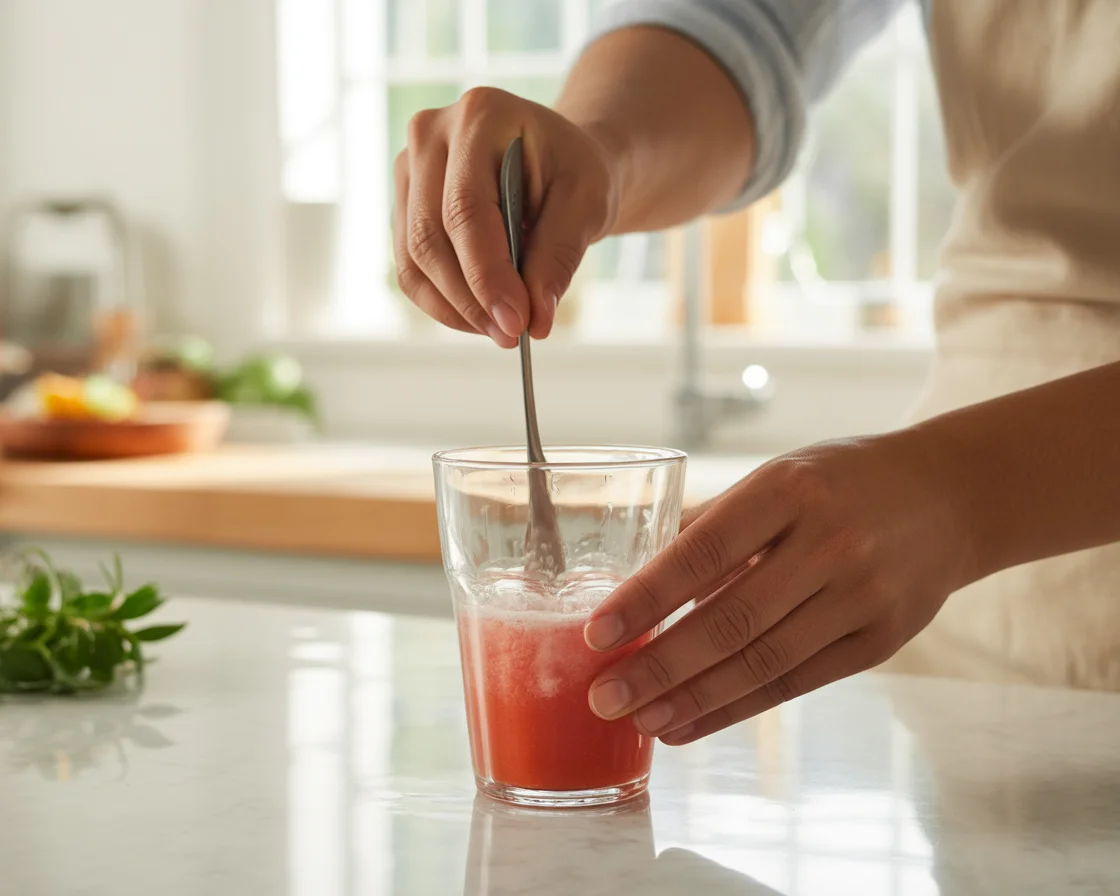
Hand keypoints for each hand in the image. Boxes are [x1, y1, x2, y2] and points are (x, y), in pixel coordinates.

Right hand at [393, 88, 621, 345]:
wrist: (558, 159)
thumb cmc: (575, 172)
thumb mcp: (588, 204)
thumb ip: (558, 256)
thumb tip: (534, 320)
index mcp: (480, 115)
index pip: (466, 209)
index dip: (487, 274)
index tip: (516, 323)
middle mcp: (430, 135)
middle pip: (431, 238)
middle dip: (472, 299)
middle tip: (513, 336)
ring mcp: (409, 169)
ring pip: (414, 260)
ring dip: (457, 309)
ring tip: (503, 331)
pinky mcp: (404, 205)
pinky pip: (411, 269)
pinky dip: (445, 304)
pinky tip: (481, 317)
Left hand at [583, 432, 974, 743]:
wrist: (950, 498)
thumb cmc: (842, 481)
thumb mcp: (778, 477)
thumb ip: (712, 523)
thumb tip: (634, 573)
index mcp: (789, 490)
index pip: (703, 551)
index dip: (646, 597)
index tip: (597, 633)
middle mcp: (829, 544)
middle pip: (730, 620)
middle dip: (659, 667)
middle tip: (603, 697)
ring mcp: (861, 598)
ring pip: (762, 663)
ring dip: (693, 700)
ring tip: (639, 720)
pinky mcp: (879, 642)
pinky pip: (796, 684)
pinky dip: (736, 709)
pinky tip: (690, 723)